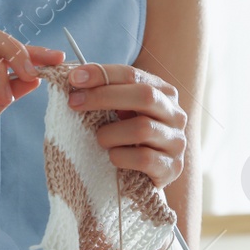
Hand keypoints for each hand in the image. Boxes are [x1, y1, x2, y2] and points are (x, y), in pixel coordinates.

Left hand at [65, 62, 186, 189]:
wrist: (150, 175)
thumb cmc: (128, 137)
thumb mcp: (121, 110)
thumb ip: (106, 92)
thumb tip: (75, 79)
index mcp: (163, 92)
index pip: (133, 75)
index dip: (102, 74)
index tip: (74, 78)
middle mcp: (175, 114)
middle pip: (144, 96)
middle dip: (104, 96)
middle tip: (74, 102)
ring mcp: (176, 141)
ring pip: (142, 129)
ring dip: (111, 133)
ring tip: (100, 139)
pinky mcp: (172, 167)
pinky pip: (143, 159)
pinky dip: (121, 157)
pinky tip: (113, 157)